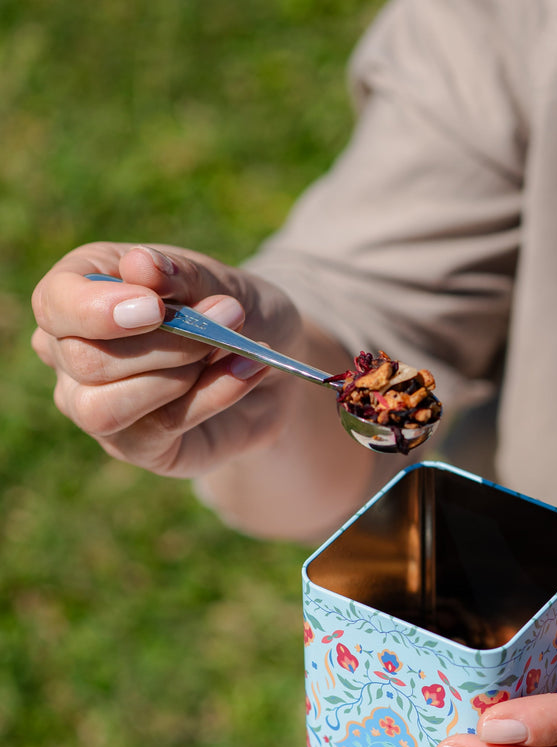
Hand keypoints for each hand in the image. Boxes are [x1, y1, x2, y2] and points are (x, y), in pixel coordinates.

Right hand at [31, 242, 302, 476]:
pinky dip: (212, 396)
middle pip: (85, 360)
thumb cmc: (228, 310)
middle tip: (229, 313)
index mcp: (77, 294)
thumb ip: (178, 274)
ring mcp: (94, 406)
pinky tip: (248, 369)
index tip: (156, 308)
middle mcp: (70, 353)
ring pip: (104, 407)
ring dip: (178, 375)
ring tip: (237, 346)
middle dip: (165, 342)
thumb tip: (140, 264)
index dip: (96, 309)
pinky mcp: (136, 445)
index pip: (54, 304)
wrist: (275, 364)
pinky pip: (160, 427)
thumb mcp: (216, 280)